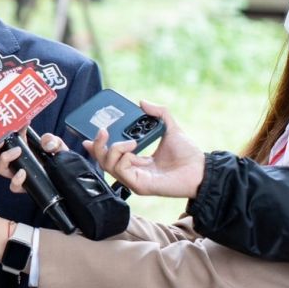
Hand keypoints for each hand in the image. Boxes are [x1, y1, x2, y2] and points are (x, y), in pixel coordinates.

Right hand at [0, 135, 65, 193]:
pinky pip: (13, 186)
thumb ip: (52, 141)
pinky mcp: (24, 186)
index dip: (0, 132)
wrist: (66, 177)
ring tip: (17, 152)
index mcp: (19, 146)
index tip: (3, 126)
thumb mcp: (57, 146)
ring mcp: (17, 173)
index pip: (4, 137)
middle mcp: (14, 159)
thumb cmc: (58, 160)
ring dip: (3, 159)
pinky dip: (15, 180)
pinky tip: (23, 173)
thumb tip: (45, 142)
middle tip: (0, 141)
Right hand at [82, 102, 204, 197]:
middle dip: (97, 146)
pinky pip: (120, 170)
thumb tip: (143, 102)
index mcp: (136, 159)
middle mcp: (132, 170)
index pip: (110, 155)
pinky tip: (133, 151)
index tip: (87, 135)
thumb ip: (159, 113)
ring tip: (129, 142)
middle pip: (103, 161)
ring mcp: (134, 179)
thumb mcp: (171, 128)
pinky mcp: (138, 186)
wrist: (201, 169)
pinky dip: (123, 158)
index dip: (96, 146)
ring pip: (108, 165)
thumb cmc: (188, 154)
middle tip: (102, 132)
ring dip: (114, 149)